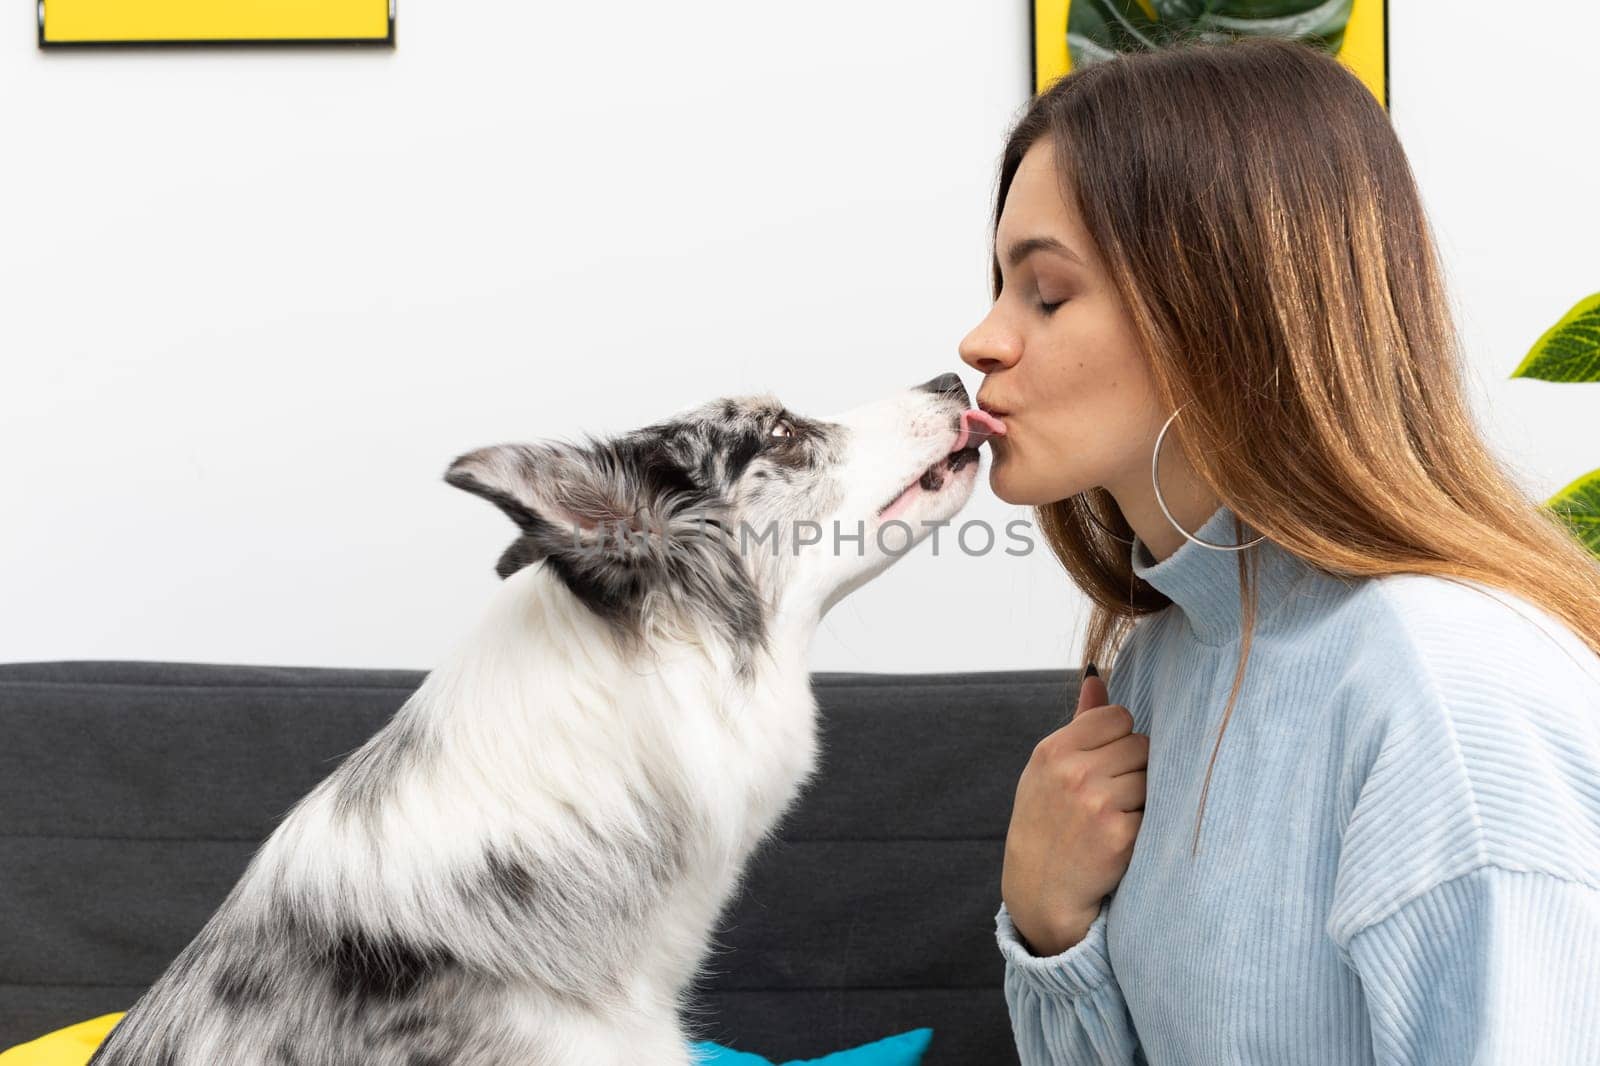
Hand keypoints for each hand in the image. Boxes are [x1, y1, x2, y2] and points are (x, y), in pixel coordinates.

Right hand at [1001, 665, 1147, 955]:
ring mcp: (1096, 803)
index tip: (1108, 762)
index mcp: (1053, 751)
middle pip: (1140, 745)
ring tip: (1115, 816)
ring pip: (1151, 777)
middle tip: (1112, 795)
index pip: (1117, 716)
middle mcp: (1072, 773)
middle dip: (1134, 767)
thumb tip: (1098, 675)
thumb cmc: (1047, 822)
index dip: (1120, 738)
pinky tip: (1122, 838)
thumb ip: (1079, 723)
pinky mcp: (1119, 835)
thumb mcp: (1048, 770)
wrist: (1040, 891)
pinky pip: (1155, 811)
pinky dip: (1146, 824)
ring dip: (1143, 796)